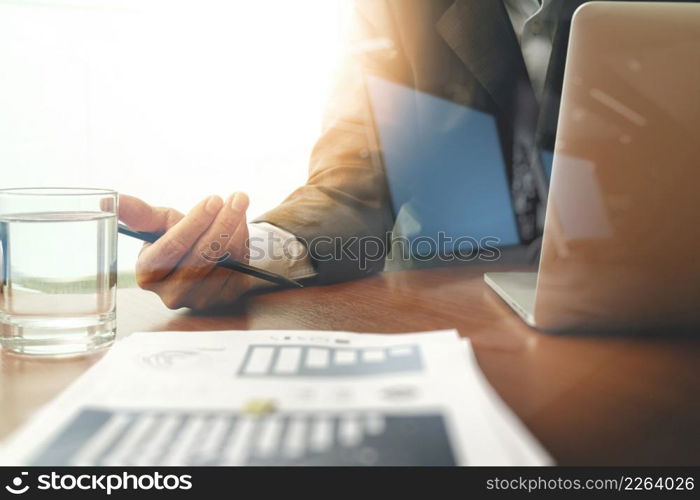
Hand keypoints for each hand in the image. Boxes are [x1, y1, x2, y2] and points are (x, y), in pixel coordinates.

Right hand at [119, 193, 250, 308]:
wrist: (201, 259)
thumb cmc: (176, 237)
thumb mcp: (157, 224)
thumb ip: (137, 213)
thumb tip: (106, 201)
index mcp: (148, 273)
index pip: (173, 246)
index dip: (195, 222)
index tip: (213, 199)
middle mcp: (170, 293)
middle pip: (201, 255)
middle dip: (222, 222)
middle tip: (237, 197)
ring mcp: (198, 300)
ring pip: (223, 262)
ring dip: (236, 230)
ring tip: (240, 205)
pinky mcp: (223, 301)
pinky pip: (238, 269)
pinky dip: (244, 244)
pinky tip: (241, 226)